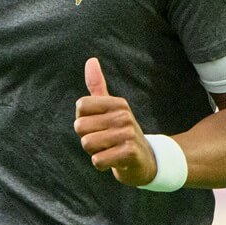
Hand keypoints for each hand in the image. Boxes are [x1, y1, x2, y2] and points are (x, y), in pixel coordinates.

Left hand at [74, 57, 157, 186]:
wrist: (145, 160)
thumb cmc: (120, 133)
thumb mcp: (110, 108)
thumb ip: (98, 86)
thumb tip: (91, 60)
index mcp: (117, 102)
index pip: (81, 106)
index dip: (83, 120)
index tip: (99, 126)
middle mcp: (123, 115)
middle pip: (80, 127)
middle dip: (87, 139)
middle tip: (105, 141)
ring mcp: (127, 133)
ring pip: (87, 144)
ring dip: (94, 152)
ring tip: (110, 150)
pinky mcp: (129, 152)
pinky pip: (97, 160)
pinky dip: (101, 164)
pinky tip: (114, 161)